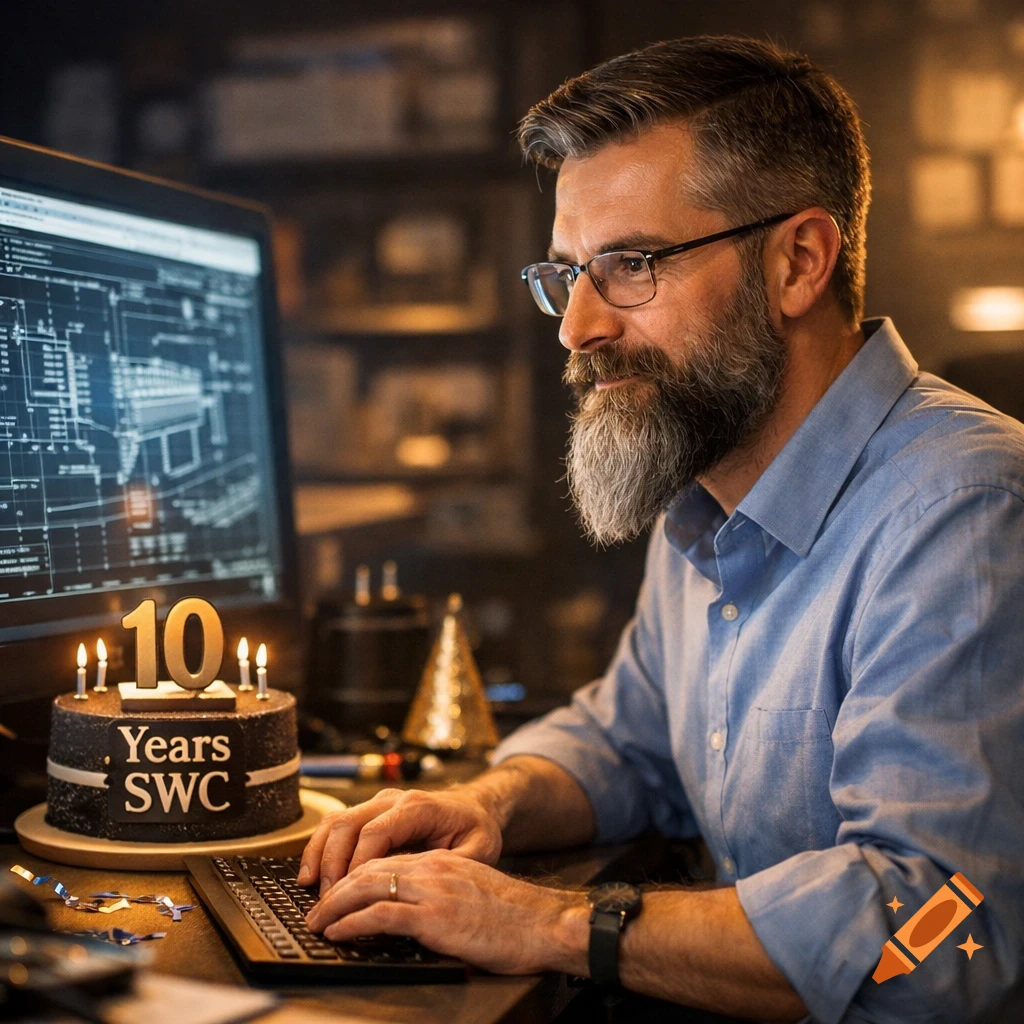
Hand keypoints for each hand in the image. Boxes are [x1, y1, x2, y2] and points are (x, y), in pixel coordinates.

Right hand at [298, 787, 502, 893]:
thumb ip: (454, 864)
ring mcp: (378, 804)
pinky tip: (311, 875)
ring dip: (319, 853)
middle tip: (326, 899)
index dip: (357, 862)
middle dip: (332, 862)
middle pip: (350, 823)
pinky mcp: (369, 813)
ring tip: (309, 887)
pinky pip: (337, 825)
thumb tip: (426, 885)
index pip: (377, 831)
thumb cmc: (476, 831)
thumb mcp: (479, 849)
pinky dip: (320, 848)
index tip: (348, 892)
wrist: (474, 809)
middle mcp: (394, 800)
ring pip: (337, 821)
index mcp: (419, 807)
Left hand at [304, 849, 588, 975]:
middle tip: (315, 909)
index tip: (335, 894)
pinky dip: (352, 923)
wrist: (543, 923)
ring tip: (317, 922)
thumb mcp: (471, 892)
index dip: (354, 877)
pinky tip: (337, 933)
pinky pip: (381, 914)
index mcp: (440, 861)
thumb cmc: (513, 916)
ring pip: (367, 887)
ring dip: (335, 906)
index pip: (384, 861)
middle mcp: (432, 868)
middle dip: (335, 889)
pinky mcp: (435, 916)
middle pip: (368, 869)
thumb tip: (411, 911)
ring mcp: (432, 890)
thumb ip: (441, 892)